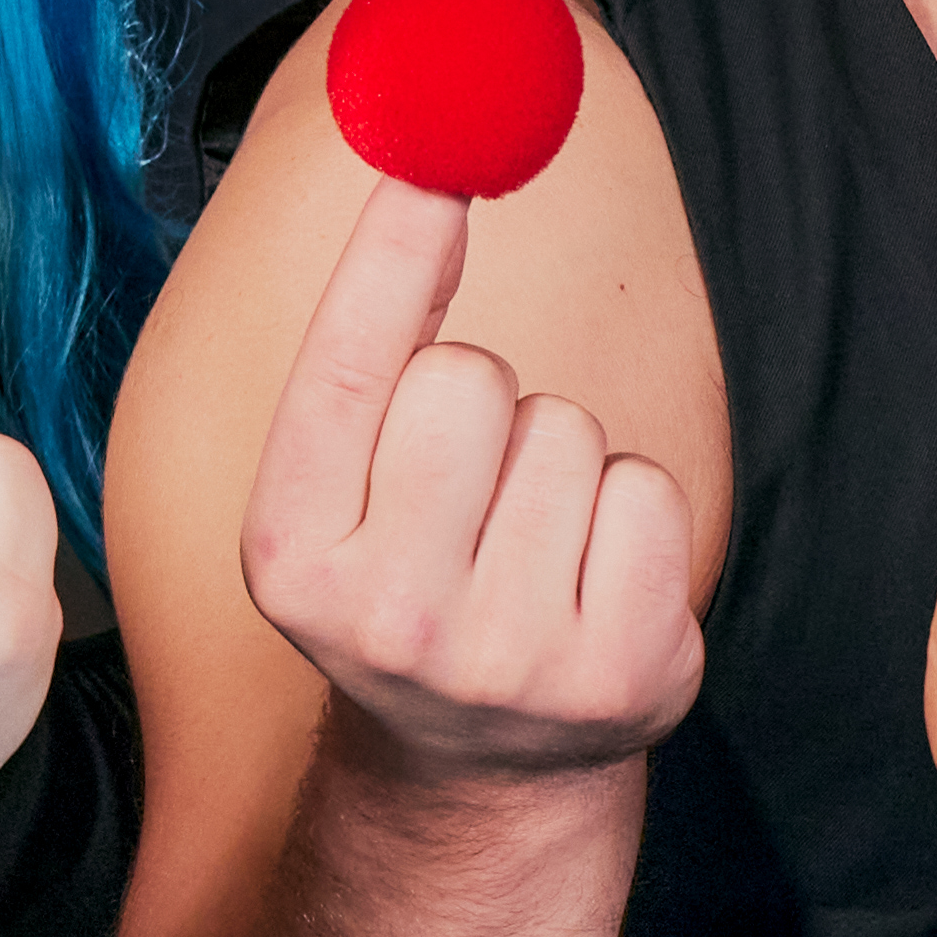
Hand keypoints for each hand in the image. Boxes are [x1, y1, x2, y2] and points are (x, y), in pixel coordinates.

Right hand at [237, 179, 700, 794]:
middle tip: (468, 474)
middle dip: (483, 392)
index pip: (343, 373)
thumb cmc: (409, 579)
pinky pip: (647, 490)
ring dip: (559, 461)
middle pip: (469, 380)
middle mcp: (387, 619)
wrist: (475, 767)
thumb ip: (366, 347)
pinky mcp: (621, 675)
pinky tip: (588, 577)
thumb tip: (424, 173)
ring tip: (526, 543)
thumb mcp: (341, 489)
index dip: (386, 260)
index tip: (431, 168)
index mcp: (289, 558)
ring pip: (568, 430)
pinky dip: (627, 511)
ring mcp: (509, 658)